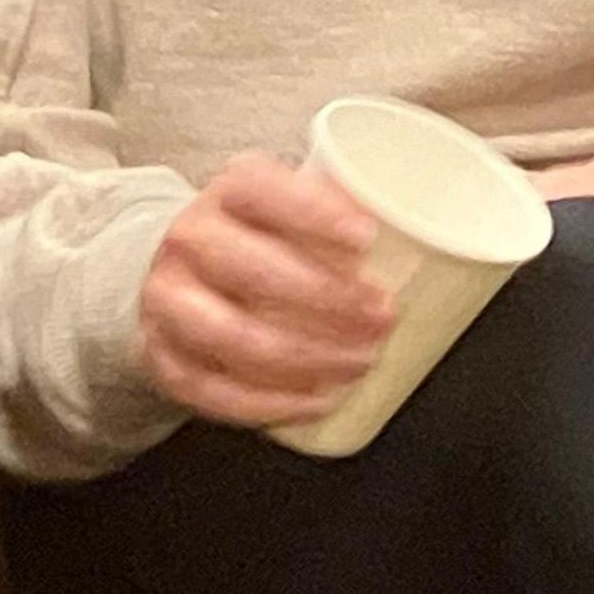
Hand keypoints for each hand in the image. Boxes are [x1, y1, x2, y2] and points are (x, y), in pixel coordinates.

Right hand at [137, 155, 395, 428]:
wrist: (182, 271)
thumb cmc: (265, 237)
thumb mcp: (299, 203)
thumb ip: (350, 208)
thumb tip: (430, 231)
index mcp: (230, 191)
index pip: (262, 190)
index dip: (315, 214)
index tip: (367, 238)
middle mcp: (190, 240)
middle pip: (254, 271)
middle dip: (328, 299)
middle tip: (384, 317)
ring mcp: (169, 300)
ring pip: (234, 336)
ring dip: (307, 356)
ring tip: (361, 361)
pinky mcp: (163, 356)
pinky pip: (213, 389)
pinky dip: (270, 403)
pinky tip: (317, 401)